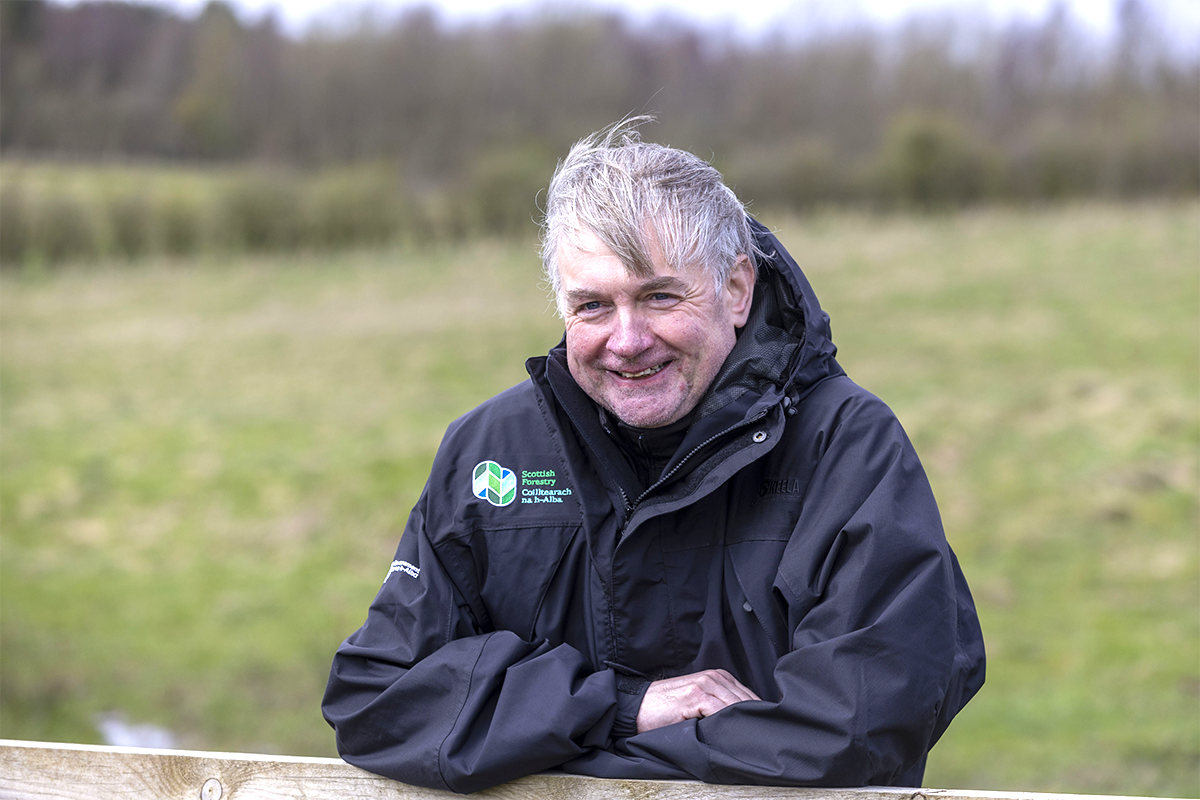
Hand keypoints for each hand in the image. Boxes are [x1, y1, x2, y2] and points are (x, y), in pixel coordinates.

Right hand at [636, 669, 759, 732]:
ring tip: (750, 739)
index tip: (764, 729)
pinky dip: (729, 723)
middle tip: (761, 737)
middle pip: (747, 700)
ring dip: (744, 722)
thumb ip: (719, 706)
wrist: (637, 707)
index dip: (757, 714)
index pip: (749, 696)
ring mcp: (705, 685)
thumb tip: (744, 724)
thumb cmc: (666, 709)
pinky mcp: (696, 696)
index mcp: (718, 677)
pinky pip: (721, 710)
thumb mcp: (697, 703)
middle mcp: (714, 677)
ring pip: (737, 705)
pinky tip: (732, 734)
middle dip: (753, 720)